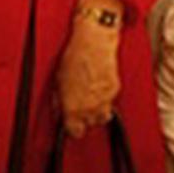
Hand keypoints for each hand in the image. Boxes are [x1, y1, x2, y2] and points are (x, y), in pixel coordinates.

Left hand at [56, 0, 123, 136]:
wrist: (94, 40)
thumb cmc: (75, 56)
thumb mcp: (58, 80)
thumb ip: (59, 101)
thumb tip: (59, 110)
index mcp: (73, 108)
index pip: (75, 132)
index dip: (72, 128)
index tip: (71, 123)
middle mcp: (90, 107)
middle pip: (90, 126)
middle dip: (84, 119)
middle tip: (79, 107)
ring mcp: (105, 99)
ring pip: (103, 116)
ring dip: (97, 112)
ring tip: (90, 101)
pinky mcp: (115, 88)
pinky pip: (110, 101)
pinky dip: (105, 98)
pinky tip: (98, 87)